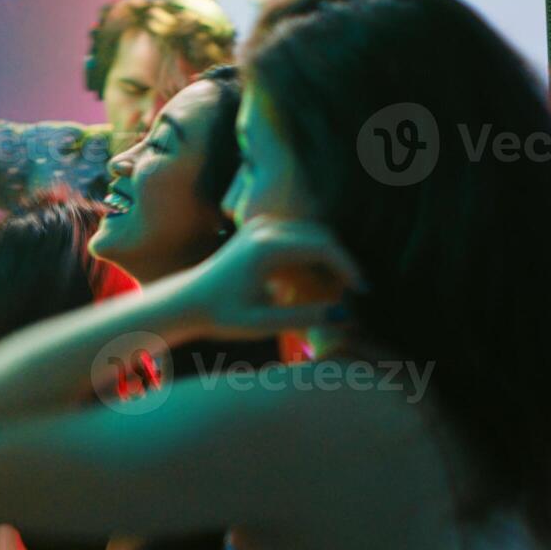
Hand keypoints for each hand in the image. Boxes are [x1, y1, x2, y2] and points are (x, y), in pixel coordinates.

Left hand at [174, 218, 365, 337]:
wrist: (187, 300)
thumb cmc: (220, 315)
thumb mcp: (261, 323)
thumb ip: (303, 318)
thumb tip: (344, 314)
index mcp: (266, 246)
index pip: (323, 247)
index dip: (349, 267)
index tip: (363, 291)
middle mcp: (265, 228)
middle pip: (322, 235)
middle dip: (343, 262)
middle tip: (358, 292)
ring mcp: (261, 225)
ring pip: (312, 234)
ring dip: (329, 258)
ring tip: (341, 290)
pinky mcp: (259, 231)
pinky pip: (298, 237)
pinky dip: (313, 255)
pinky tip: (318, 283)